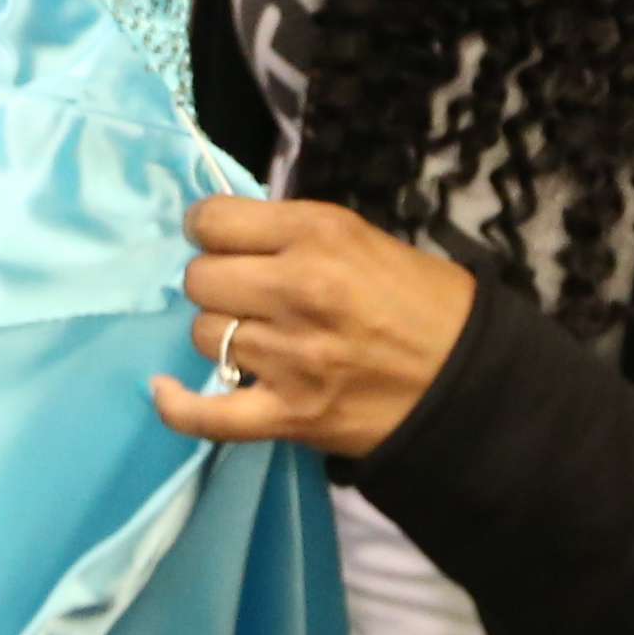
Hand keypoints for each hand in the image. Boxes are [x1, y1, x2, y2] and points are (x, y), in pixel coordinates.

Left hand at [154, 196, 474, 458]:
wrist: (469, 383)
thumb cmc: (425, 303)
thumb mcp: (365, 239)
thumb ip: (297, 234)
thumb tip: (234, 234)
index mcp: (318, 235)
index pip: (213, 220)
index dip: (208, 229)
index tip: (219, 240)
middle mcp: (295, 290)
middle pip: (200, 277)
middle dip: (215, 280)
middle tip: (243, 292)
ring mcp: (288, 357)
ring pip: (201, 333)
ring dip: (220, 332)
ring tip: (253, 336)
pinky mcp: (287, 415)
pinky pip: (205, 414)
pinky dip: (177, 406)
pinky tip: (164, 390)